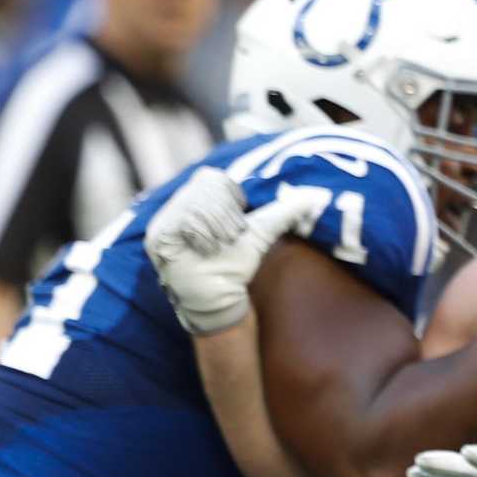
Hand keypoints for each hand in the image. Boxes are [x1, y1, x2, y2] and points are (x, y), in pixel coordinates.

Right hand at [147, 168, 318, 335]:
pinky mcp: (158, 238)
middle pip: (203, 187)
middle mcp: (177, 206)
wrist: (220, 298)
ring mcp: (163, 221)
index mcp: (197, 199)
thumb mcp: (262, 233)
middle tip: (226, 239)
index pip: (211, 177)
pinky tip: (202, 250)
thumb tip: (318, 195)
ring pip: (194, 204)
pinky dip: (199, 235)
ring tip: (214, 248)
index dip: (229, 198)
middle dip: (223, 215)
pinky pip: (181, 221)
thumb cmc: (236, 266)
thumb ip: (285, 211)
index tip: (236, 226)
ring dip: (213, 228)